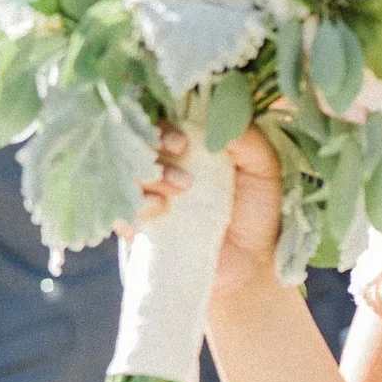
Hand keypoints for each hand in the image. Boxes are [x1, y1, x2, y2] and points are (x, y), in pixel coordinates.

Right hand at [136, 125, 286, 303]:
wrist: (249, 267)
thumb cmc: (256, 213)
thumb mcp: (264, 172)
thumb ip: (250, 141)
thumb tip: (223, 113)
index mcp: (189, 145)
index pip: (162, 118)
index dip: (165, 120)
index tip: (184, 136)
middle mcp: (160, 165)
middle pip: (134, 138)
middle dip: (152, 140)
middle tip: (180, 149)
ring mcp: (143, 194)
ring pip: (123, 170)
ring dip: (149, 171)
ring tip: (182, 188)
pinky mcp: (135, 225)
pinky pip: (118, 208)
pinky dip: (136, 203)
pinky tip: (160, 208)